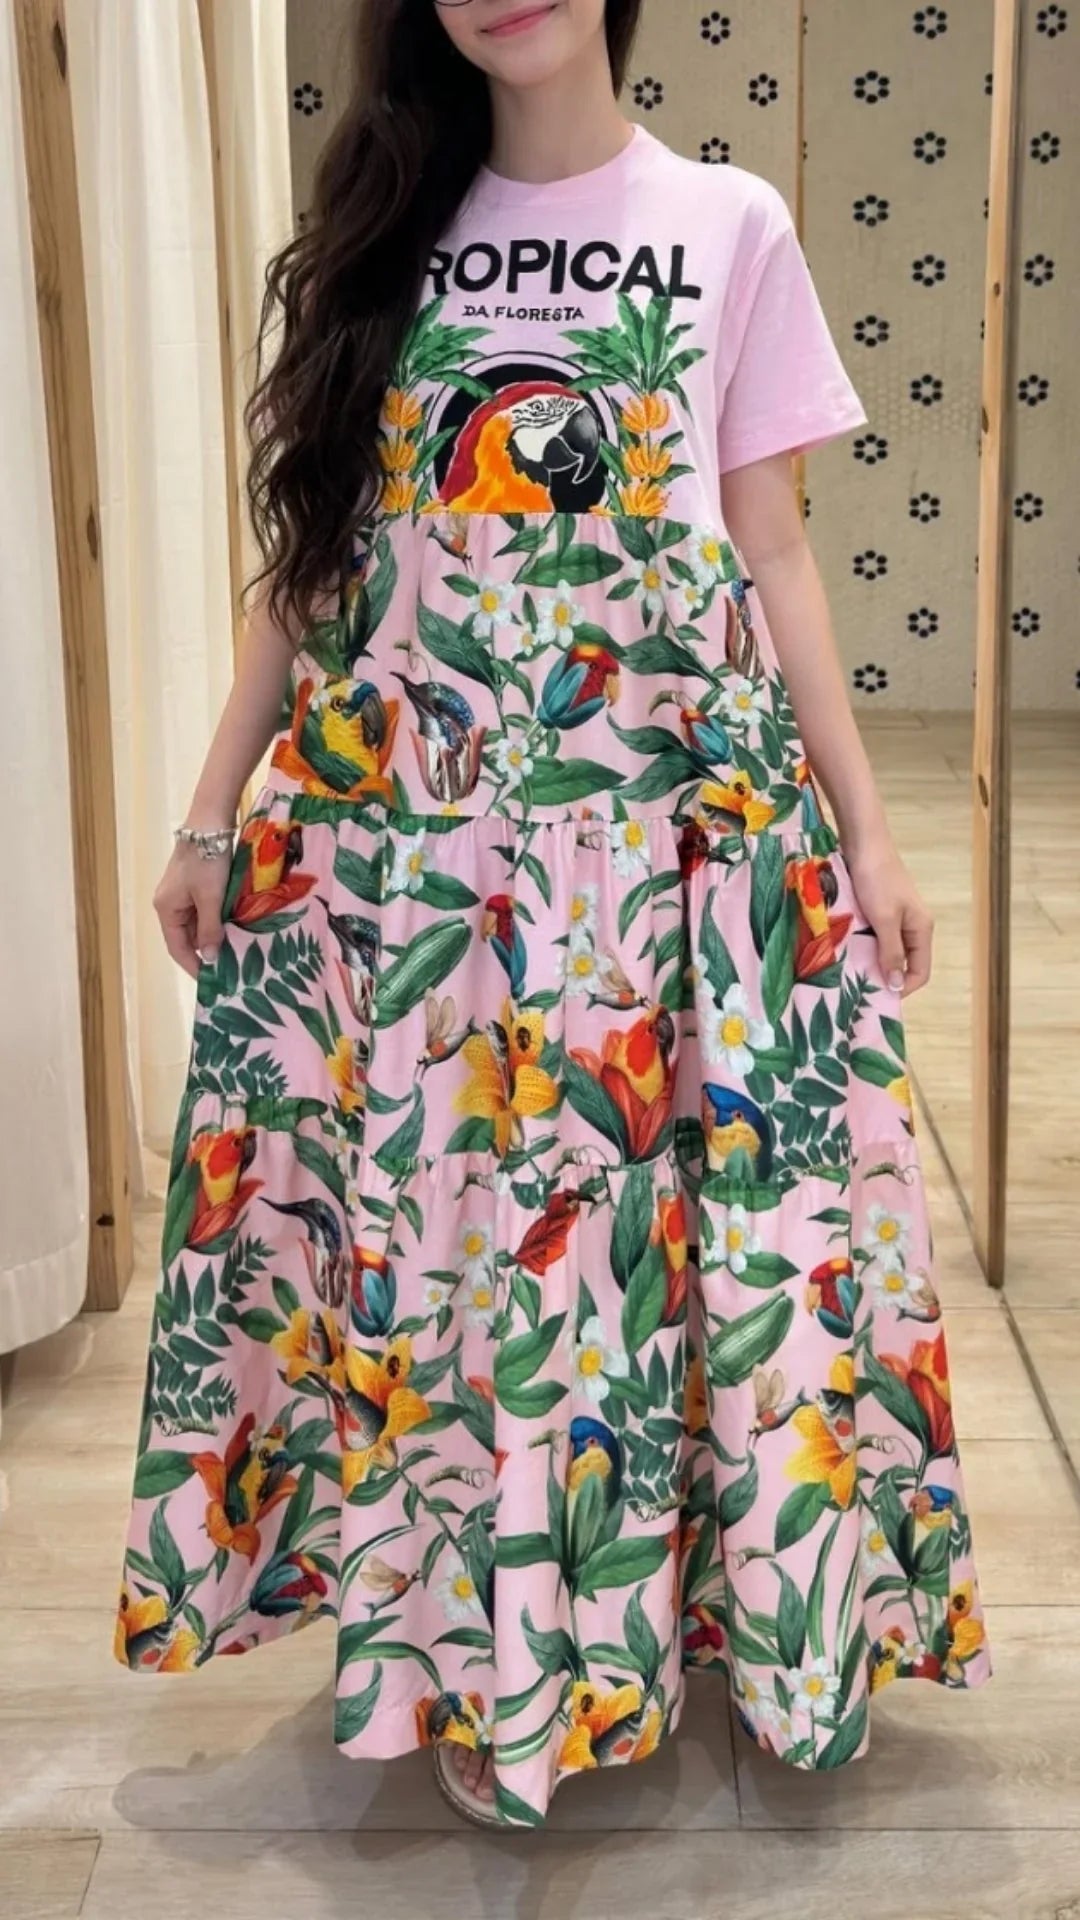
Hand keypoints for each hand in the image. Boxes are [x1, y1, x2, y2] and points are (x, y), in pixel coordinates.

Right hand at [153, 836, 230, 979]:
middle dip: (208, 951)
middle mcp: (170, 904)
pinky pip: (204, 911)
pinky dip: (218, 920)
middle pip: (188, 937)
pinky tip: (235, 926)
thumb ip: (210, 929)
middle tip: (232, 967)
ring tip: (236, 949)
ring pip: (198, 924)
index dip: (194, 966)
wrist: (210, 823)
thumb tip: (208, 958)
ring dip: (215, 935)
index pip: (177, 948)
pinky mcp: (194, 885)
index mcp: (166, 909)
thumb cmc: (207, 861)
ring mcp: (182, 894)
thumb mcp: (210, 898)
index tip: (212, 981)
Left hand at [844, 839, 933, 997]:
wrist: (864, 844)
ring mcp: (897, 918)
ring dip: (874, 962)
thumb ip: (891, 952)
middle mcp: (913, 926)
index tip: (876, 995)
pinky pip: (877, 937)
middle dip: (886, 976)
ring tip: (853, 971)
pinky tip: (850, 950)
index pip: (920, 971)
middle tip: (861, 987)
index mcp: (922, 929)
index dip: (902, 987)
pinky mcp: (881, 911)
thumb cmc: (876, 880)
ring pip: (889, 951)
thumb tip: (897, 985)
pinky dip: (866, 947)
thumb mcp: (884, 919)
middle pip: (905, 963)